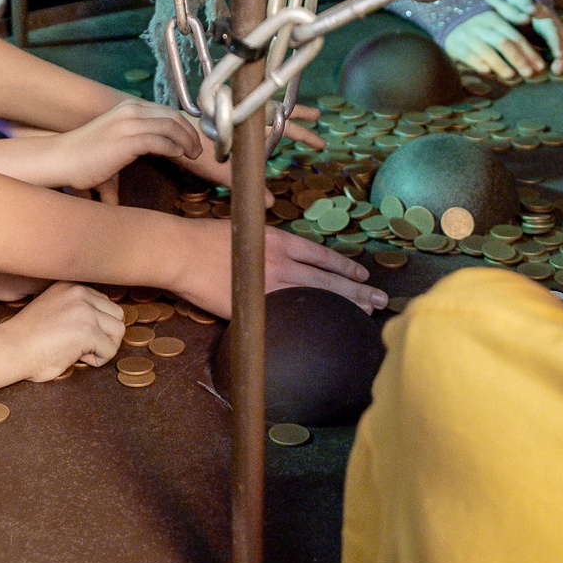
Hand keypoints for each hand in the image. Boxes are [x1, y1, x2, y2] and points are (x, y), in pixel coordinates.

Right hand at [0, 283, 124, 388]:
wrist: (11, 349)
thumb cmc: (28, 338)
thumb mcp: (54, 308)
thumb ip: (76, 308)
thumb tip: (102, 323)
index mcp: (71, 286)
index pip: (104, 303)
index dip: (95, 324)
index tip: (75, 334)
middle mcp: (80, 293)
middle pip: (117, 315)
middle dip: (105, 333)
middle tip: (83, 345)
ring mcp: (85, 311)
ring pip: (118, 331)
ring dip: (104, 345)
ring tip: (82, 352)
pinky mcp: (88, 331)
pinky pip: (110, 350)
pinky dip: (98, 359)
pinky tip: (78, 358)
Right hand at [41, 99, 204, 193]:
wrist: (63, 158)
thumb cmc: (87, 153)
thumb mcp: (117, 137)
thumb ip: (137, 140)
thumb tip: (156, 152)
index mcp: (130, 107)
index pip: (167, 111)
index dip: (184, 125)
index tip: (192, 141)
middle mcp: (131, 111)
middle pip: (174, 116)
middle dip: (190, 133)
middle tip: (197, 150)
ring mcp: (128, 124)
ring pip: (170, 127)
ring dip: (187, 141)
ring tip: (192, 155)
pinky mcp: (126, 141)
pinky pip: (159, 141)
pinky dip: (173, 148)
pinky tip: (178, 156)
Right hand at [170, 218, 384, 317]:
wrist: (182, 251)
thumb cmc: (208, 237)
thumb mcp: (247, 230)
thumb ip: (268, 245)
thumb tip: (285, 257)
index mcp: (280, 241)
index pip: (322, 256)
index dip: (345, 267)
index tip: (363, 275)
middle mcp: (282, 263)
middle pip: (328, 280)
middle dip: (357, 291)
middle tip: (380, 300)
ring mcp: (270, 286)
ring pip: (317, 298)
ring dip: (344, 306)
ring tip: (366, 314)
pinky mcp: (256, 307)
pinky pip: (289, 317)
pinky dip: (310, 324)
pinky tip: (325, 331)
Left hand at [172, 104, 324, 189]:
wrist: (164, 131)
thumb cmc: (190, 147)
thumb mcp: (219, 169)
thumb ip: (245, 185)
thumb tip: (269, 204)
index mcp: (248, 123)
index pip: (282, 123)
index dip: (301, 130)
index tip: (319, 132)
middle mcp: (243, 114)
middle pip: (277, 111)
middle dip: (297, 115)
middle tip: (317, 118)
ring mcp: (232, 114)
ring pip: (263, 110)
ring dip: (280, 114)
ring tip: (295, 117)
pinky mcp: (220, 118)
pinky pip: (248, 116)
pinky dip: (259, 120)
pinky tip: (260, 129)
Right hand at [441, 6, 544, 81]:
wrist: (444, 12)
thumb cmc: (476, 13)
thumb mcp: (493, 5)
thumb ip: (511, 11)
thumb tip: (528, 18)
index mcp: (493, 18)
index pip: (515, 36)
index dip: (528, 51)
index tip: (539, 65)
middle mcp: (481, 27)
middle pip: (504, 43)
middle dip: (518, 59)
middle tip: (530, 74)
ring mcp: (468, 36)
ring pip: (487, 51)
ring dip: (501, 64)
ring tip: (512, 76)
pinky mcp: (455, 46)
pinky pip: (468, 56)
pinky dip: (479, 63)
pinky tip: (488, 72)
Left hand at [495, 0, 562, 79]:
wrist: (521, 1)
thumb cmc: (515, 2)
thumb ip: (521, 4)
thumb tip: (531, 11)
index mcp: (543, 13)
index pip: (551, 28)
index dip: (555, 42)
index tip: (557, 55)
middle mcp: (555, 21)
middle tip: (558, 71)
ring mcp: (559, 28)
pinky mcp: (560, 36)